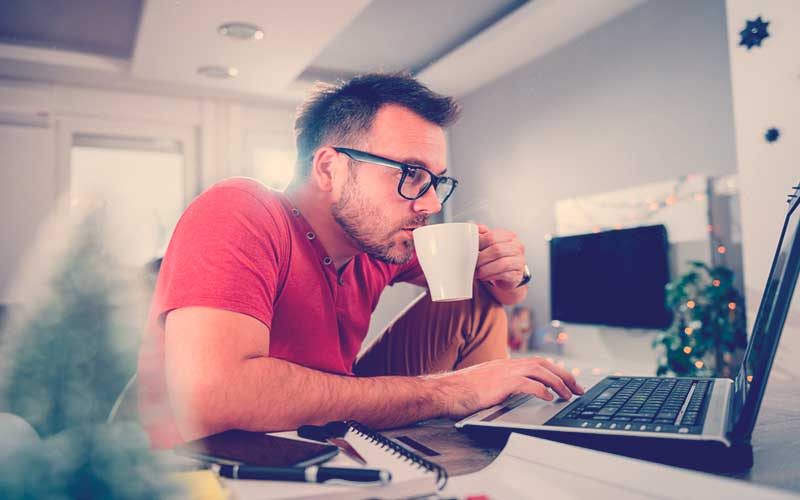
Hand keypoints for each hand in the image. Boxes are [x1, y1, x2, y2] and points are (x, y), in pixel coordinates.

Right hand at [429, 357, 585, 418]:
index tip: (566, 380)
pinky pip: (529, 384)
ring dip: (558, 382)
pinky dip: (542, 390)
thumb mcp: (486, 384)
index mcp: (505, 365)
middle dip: (564, 375)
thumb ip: (500, 384)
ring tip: (568, 394)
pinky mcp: (502, 383)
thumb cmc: (461, 390)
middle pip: (543, 364)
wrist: (447, 391)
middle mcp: (507, 365)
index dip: (554, 370)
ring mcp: (505, 372)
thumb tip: (512, 392)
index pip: (536, 362)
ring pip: (540, 371)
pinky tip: (549, 398)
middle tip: (577, 387)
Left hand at [476, 224, 526, 289]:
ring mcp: (520, 261)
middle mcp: (517, 247)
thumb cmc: (496, 258)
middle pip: (496, 249)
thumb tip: (475, 228)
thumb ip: (482, 235)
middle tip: (472, 263)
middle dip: (481, 258)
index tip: (469, 250)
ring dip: (485, 268)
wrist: (506, 276)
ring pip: (501, 263)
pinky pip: (504, 274)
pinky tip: (484, 277)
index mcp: (509, 236)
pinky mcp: (518, 275)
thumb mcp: (489, 244)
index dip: (478, 244)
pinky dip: (491, 276)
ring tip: (477, 272)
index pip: (492, 236)